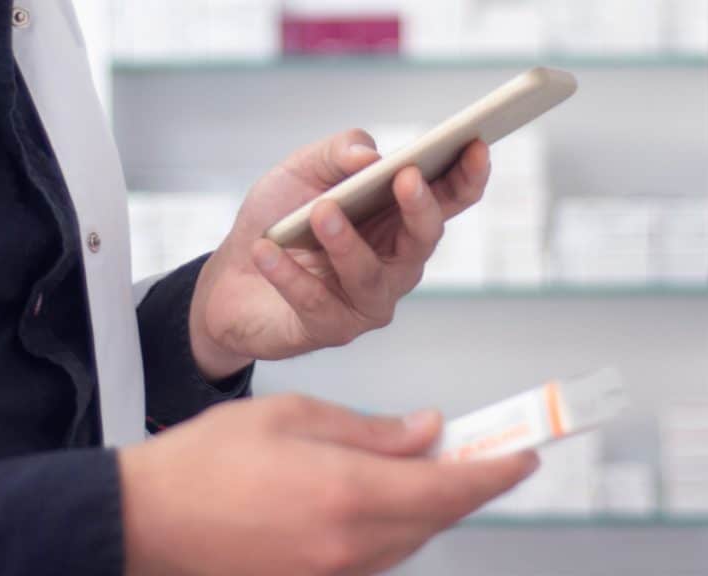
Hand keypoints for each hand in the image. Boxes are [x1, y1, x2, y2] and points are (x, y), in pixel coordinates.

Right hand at [120, 395, 537, 575]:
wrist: (144, 521)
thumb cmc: (208, 461)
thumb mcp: (294, 418)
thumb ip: (372, 430)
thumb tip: (426, 430)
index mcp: (348, 493)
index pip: (449, 486)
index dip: (495, 471)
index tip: (524, 456)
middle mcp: (350, 544)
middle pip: (438, 517)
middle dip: (471, 485)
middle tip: (489, 454)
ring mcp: (332, 574)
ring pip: (411, 541)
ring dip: (434, 506)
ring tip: (436, 469)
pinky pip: (379, 559)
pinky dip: (397, 529)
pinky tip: (386, 500)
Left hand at [189, 130, 490, 378]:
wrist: (231, 277)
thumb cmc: (280, 219)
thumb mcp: (303, 169)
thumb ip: (339, 152)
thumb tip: (371, 157)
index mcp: (400, 218)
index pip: (449, 198)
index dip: (468, 175)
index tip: (476, 144)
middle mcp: (396, 262)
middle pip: (424, 239)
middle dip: (420, 207)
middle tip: (405, 177)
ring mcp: (368, 300)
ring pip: (371, 275)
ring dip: (347, 242)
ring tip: (321, 212)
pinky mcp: (332, 328)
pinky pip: (316, 302)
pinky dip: (290, 275)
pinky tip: (267, 251)